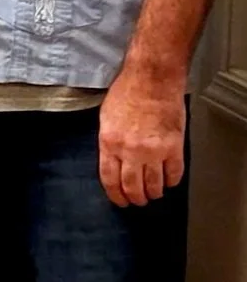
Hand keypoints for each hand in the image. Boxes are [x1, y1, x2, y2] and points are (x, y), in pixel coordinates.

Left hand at [99, 68, 186, 205]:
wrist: (152, 80)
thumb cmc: (127, 93)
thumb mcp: (106, 118)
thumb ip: (110, 142)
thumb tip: (113, 160)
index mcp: (109, 143)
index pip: (110, 179)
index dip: (115, 195)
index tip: (120, 201)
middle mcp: (130, 151)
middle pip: (132, 186)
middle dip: (135, 198)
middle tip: (138, 201)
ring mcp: (154, 151)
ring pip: (155, 185)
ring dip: (154, 193)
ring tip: (154, 193)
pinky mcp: (174, 147)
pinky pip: (175, 173)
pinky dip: (172, 181)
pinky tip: (169, 181)